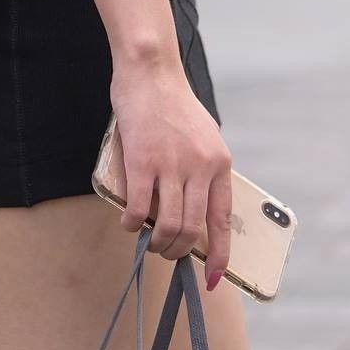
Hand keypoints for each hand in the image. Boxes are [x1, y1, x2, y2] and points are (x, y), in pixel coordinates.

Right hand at [109, 56, 232, 286]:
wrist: (150, 71)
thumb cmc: (173, 103)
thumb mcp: (204, 136)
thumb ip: (203, 170)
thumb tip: (195, 209)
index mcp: (219, 163)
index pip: (222, 220)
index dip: (220, 255)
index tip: (214, 278)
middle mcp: (200, 166)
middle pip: (192, 229)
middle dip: (178, 251)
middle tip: (166, 252)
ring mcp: (170, 164)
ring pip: (167, 225)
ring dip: (156, 242)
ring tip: (147, 240)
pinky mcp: (141, 161)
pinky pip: (137, 207)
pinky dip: (131, 223)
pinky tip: (127, 222)